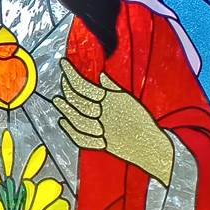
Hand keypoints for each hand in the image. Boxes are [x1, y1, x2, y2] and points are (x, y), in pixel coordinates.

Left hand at [53, 68, 173, 184]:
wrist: (153, 146)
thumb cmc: (142, 120)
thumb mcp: (130, 99)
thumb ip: (113, 87)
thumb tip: (100, 76)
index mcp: (112, 101)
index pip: (85, 85)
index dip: (71, 74)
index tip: (63, 64)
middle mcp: (106, 115)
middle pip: (79, 102)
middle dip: (67, 90)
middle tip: (62, 81)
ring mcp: (103, 131)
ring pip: (78, 119)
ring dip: (65, 109)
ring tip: (57, 100)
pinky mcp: (103, 145)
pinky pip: (82, 139)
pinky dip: (70, 131)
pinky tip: (62, 122)